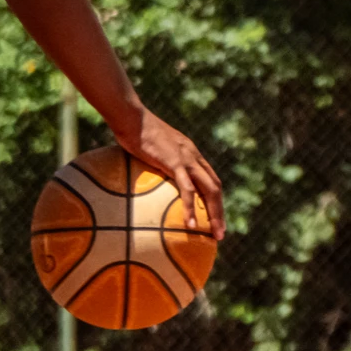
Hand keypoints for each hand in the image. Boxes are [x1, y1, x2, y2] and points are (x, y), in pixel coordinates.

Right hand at [114, 109, 226, 238]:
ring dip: (215, 215)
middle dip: (220, 212)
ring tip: (214, 234)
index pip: (210, 179)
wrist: (131, 116)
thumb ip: (152, 162)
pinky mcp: (175, 162)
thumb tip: (139, 178)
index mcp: (191, 154)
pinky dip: (191, 208)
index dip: (215, 199)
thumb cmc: (133, 130)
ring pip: (209, 191)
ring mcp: (187, 159)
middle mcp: (194, 157)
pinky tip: (191, 225)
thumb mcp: (149, 147)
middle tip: (219, 233)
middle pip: (215, 188)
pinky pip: (187, 189)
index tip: (215, 217)